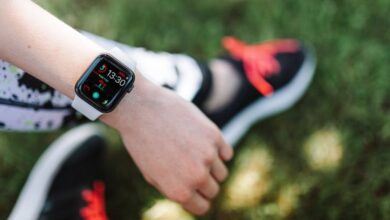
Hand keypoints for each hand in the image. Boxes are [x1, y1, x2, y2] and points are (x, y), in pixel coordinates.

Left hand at [101, 75, 232, 214]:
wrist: (141, 110)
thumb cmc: (143, 144)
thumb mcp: (152, 175)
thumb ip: (176, 188)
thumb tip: (196, 196)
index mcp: (179, 191)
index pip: (203, 207)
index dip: (198, 198)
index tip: (194, 188)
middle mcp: (196, 176)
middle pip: (214, 190)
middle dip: (205, 182)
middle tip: (191, 166)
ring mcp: (207, 155)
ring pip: (222, 172)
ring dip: (212, 166)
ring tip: (193, 152)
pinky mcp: (214, 135)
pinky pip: (227, 153)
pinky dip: (218, 150)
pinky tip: (202, 142)